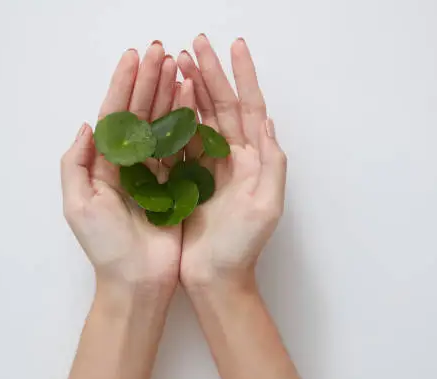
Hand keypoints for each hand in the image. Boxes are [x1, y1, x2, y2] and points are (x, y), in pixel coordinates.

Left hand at [61, 43, 194, 291]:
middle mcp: (127, 163)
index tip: (135, 58)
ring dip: (168, 95)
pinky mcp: (175, 185)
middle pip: (138, 113)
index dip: (123, 85)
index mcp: (103, 164)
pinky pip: (180, 148)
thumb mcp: (78, 204)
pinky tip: (191, 100)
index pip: (113, 115)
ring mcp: (153, 173)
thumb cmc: (106, 247)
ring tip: (179, 66)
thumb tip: (87, 125)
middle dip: (148, 81)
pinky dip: (186, 123)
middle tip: (161, 52)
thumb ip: (76, 163)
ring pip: (161, 125)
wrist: (138, 281)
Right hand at [177, 35, 286, 288]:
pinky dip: (173, 118)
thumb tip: (268, 122)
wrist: (215, 278)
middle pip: (222, 105)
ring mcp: (208, 165)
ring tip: (176, 62)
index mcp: (254, 159)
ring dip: (190, 88)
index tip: (234, 46)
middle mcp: (233, 157)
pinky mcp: (187, 177)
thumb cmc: (241, 246)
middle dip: (211, 73)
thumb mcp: (266, 207)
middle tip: (194, 44)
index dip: (243, 76)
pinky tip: (165, 99)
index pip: (250, 108)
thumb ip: (271, 164)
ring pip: (199, 118)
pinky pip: (180, 141)